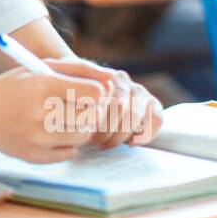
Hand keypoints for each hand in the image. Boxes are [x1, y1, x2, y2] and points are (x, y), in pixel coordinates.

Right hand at [0, 66, 108, 162]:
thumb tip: (111, 82)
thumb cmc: (13, 87)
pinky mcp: (35, 156)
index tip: (89, 92)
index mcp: (42, 85)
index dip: (97, 93)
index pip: (94, 93)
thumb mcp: (38, 68)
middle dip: (90, 111)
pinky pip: (70, 152)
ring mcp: (37, 137)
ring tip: (64, 118)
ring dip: (80, 127)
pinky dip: (67, 144)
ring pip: (83, 136)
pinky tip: (52, 133)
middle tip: (79, 106)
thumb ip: (76, 70)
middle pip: (91, 116)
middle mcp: (40, 112)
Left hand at [48, 59, 162, 146]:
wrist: (79, 88)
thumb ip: (63, 76)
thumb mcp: (58, 78)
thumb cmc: (66, 88)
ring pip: (142, 116)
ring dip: (124, 135)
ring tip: (106, 144)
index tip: (88, 130)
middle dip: (111, 131)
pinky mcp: (150, 105)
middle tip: (96, 142)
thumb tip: (70, 73)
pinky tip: (128, 143)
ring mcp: (140, 93)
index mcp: (108, 77)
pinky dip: (146, 133)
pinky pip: (157, 118)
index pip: (115, 101)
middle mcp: (126, 82)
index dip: (103, 121)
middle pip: (128, 111)